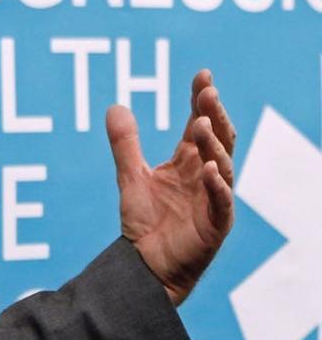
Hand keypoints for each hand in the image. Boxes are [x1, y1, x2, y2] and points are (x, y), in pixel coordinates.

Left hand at [105, 69, 235, 304]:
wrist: (145, 264)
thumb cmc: (146, 222)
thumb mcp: (130, 176)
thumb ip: (125, 144)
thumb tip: (115, 106)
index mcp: (188, 162)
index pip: (200, 123)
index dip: (201, 100)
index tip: (203, 75)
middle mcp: (205, 176)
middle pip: (218, 139)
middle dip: (214, 114)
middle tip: (208, 92)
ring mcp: (213, 199)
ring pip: (223, 165)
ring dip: (214, 144)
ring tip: (201, 124)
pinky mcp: (215, 225)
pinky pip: (222, 202)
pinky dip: (218, 186)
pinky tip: (211, 169)